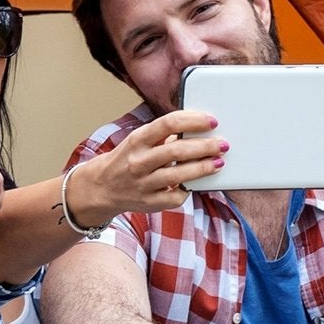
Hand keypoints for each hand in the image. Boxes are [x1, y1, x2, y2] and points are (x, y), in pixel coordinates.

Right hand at [70, 111, 224, 226]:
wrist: (101, 187)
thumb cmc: (127, 159)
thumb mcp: (140, 141)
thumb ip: (164, 135)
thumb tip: (196, 127)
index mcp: (137, 140)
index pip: (168, 123)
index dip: (193, 121)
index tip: (211, 121)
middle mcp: (139, 161)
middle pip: (177, 151)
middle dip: (204, 146)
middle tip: (223, 144)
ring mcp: (144, 183)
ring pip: (179, 175)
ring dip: (203, 168)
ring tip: (218, 163)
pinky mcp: (149, 202)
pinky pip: (176, 197)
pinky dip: (188, 191)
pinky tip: (196, 185)